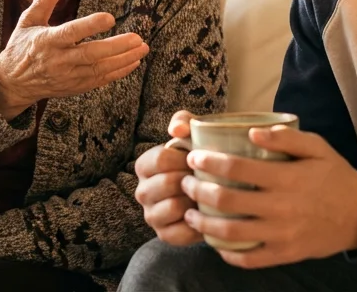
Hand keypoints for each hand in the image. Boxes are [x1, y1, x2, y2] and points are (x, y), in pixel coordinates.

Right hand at [0, 0, 148, 118]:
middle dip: (116, 47)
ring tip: (142, 49)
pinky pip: (99, 81)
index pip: (71, 33)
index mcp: (47, 41)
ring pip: (99, 69)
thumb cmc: (21, 47)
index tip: (110, 18)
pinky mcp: (74, 87)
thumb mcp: (28, 21)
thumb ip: (44, 0)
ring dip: (123, 60)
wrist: (12, 83)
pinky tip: (133, 62)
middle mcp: (58, 61)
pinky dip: (118, 73)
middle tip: (137, 38)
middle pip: (91, 54)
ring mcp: (67, 76)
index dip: (90, 26)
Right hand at [134, 110, 200, 245]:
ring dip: (195, 201)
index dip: (185, 159)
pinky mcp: (164, 235)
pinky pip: (180, 232)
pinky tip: (208, 215)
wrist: (214, 188)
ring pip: (173, 207)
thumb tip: (176, 130)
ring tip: (208, 195)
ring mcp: (151, 215)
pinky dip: (197, 224)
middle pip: (167, 183)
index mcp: (144, 165)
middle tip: (209, 178)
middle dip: (192, 179)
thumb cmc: (199, 158)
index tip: (201, 159)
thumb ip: (183, 121)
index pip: (160, 160)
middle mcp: (142, 191)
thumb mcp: (192, 134)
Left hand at [180, 125, 356, 268]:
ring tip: (190, 212)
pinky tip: (215, 241)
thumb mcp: (317, 147)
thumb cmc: (335, 176)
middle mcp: (281, 208)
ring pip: (231, 233)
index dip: (209, 162)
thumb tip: (251, 132)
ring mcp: (281, 235)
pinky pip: (249, 260)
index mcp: (287, 178)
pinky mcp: (285, 255)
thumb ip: (286, 137)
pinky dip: (226, 253)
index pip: (237, 169)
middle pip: (227, 201)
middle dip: (198, 190)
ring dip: (204, 222)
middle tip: (185, 182)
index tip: (193, 156)